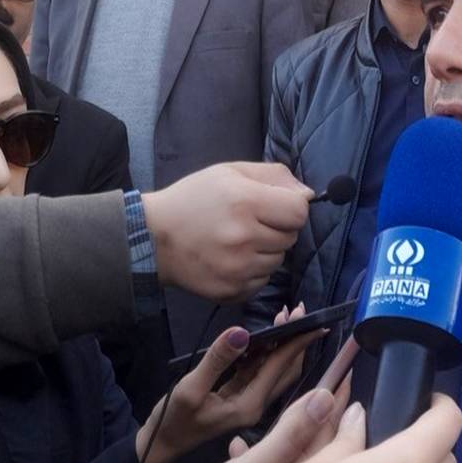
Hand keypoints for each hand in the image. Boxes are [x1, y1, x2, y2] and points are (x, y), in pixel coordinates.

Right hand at [135, 304, 322, 462]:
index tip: (314, 320)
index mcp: (251, 404)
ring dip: (280, 342)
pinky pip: (258, 370)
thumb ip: (217, 361)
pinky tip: (262, 334)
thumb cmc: (173, 420)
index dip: (298, 342)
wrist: (160, 443)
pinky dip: (264, 351)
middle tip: (299, 309)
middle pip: (286, 368)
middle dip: (295, 339)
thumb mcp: (191, 389)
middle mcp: (257, 403)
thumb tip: (241, 333)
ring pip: (274, 368)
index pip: (281, 367)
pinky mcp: (239, 396)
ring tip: (284, 314)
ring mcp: (249, 400)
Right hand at [142, 162, 312, 301]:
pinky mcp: (232, 290)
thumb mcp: (231, 172)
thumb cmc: (195, 199)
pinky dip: (254, 271)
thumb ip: (275, 176)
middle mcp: (244, 237)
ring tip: (238, 241)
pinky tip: (231, 259)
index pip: (299, 212)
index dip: (293, 208)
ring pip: (279, 260)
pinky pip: (263, 280)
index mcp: (245, 202)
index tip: (277, 206)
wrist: (152, 238)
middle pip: (291, 237)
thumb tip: (309, 195)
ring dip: (266, 250)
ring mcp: (238, 268)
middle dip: (277, 228)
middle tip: (250, 222)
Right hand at [158, 381, 350, 462]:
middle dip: (327, 410)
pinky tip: (240, 445)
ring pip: (297, 456)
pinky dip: (259, 454)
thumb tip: (326, 398)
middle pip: (320, 441)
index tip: (348, 371)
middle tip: (339, 381)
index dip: (339, 398)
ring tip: (299, 406)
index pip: (330, 429)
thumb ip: (289, 434)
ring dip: (298, 429)